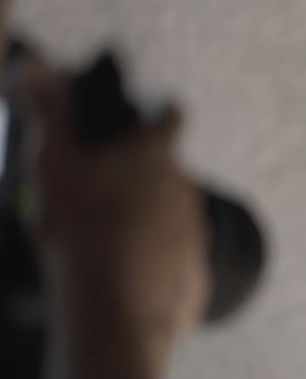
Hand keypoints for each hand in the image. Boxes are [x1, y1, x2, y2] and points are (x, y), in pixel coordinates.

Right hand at [18, 54, 208, 371]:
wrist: (111, 313)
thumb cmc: (80, 230)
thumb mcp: (53, 165)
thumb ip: (47, 112)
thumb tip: (35, 66)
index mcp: (157, 158)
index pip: (171, 116)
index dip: (160, 110)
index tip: (150, 111)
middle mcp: (188, 192)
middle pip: (169, 173)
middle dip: (140, 178)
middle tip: (100, 192)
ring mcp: (197, 236)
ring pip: (174, 219)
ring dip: (148, 223)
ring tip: (105, 240)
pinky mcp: (197, 278)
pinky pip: (175, 265)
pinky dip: (154, 266)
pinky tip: (122, 278)